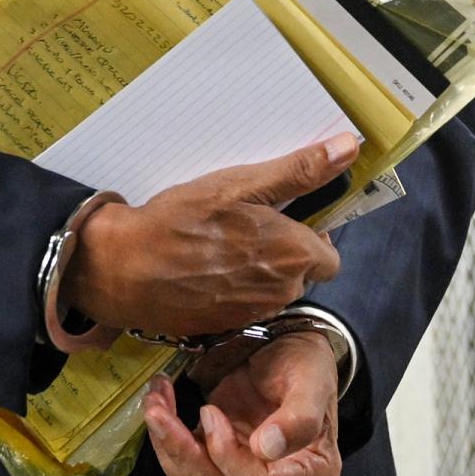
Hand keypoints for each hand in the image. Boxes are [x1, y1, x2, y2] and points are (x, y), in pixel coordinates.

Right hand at [64, 135, 352, 337]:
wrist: (125, 269)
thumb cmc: (183, 221)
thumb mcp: (241, 184)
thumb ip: (300, 170)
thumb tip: (349, 147)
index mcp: (294, 255)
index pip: (329, 256)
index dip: (309, 235)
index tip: (281, 219)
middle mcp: (282, 291)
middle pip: (300, 273)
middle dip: (283, 252)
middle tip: (244, 226)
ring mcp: (253, 313)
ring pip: (273, 289)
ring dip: (258, 270)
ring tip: (220, 246)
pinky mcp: (226, 327)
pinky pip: (245, 305)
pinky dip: (233, 289)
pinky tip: (205, 269)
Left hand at [141, 335, 342, 475]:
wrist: (286, 348)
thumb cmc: (307, 363)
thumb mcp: (311, 380)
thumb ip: (299, 417)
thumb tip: (267, 449)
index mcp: (312, 472)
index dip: (228, 456)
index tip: (209, 411)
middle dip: (182, 449)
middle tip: (158, 406)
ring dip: (167, 445)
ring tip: (154, 401)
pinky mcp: (218, 462)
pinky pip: (184, 466)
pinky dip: (166, 438)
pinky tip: (160, 404)